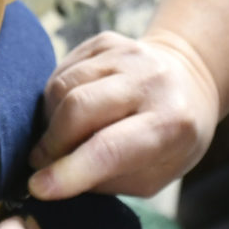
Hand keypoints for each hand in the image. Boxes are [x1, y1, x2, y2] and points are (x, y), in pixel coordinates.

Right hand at [28, 30, 221, 199]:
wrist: (189, 81)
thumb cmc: (172, 141)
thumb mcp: (154, 176)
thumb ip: (106, 180)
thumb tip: (53, 179)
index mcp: (171, 122)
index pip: (110, 148)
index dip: (69, 171)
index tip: (39, 187)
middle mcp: (150, 80)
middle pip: (78, 108)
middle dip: (51, 143)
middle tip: (43, 163)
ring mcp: (126, 54)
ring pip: (62, 87)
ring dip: (50, 121)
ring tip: (62, 137)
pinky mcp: (105, 41)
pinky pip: (61, 72)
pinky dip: (55, 99)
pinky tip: (70, 111)